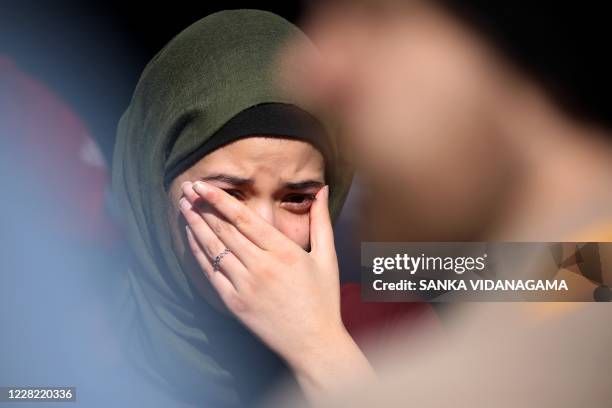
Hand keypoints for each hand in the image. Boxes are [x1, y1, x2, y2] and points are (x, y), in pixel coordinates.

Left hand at [178, 181, 373, 398]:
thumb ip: (321, 220)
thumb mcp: (327, 257)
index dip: (219, 199)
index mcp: (284, 251)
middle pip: (224, 230)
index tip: (203, 184)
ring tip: (182, 206)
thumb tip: (322, 188)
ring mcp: (245, 286)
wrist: (313, 344)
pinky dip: (198, 252)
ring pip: (214, 249)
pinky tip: (191, 237)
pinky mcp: (234, 303)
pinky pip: (210, 272)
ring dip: (195, 225)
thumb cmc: (323, 299)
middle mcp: (261, 266)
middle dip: (202, 206)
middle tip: (186, 187)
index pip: (244, 218)